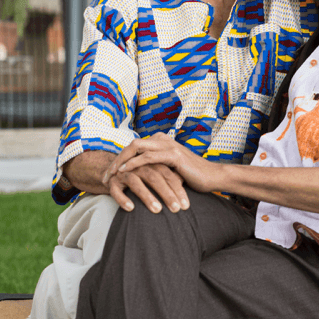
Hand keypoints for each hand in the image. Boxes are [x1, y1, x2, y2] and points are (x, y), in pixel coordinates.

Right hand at [102, 161, 189, 213]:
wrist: (115, 169)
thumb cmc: (143, 174)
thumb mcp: (158, 173)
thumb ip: (172, 176)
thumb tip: (191, 186)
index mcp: (152, 161)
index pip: (168, 173)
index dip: (177, 189)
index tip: (186, 205)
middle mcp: (138, 165)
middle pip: (154, 177)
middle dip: (167, 194)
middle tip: (176, 209)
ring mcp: (124, 172)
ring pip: (136, 183)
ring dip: (147, 197)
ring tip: (157, 210)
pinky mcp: (111, 181)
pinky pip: (116, 190)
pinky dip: (123, 198)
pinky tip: (131, 208)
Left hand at [106, 133, 223, 194]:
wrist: (212, 177)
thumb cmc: (192, 176)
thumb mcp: (170, 171)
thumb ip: (157, 168)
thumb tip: (141, 178)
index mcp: (161, 142)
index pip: (134, 147)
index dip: (120, 159)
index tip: (109, 174)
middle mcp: (163, 140)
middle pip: (131, 145)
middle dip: (116, 160)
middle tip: (105, 175)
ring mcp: (168, 145)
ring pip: (136, 147)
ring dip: (121, 161)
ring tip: (111, 174)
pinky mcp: (173, 155)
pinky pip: (148, 157)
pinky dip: (134, 163)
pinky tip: (125, 172)